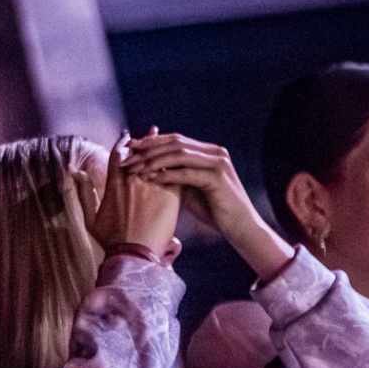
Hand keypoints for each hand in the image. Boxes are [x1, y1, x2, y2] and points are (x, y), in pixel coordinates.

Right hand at [82, 131, 182, 255]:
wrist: (135, 254)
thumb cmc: (111, 241)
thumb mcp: (90, 218)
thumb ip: (84, 193)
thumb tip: (76, 173)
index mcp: (115, 183)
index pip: (119, 154)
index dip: (124, 143)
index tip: (128, 136)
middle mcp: (134, 179)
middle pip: (142, 152)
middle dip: (147, 141)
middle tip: (154, 132)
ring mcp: (154, 185)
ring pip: (161, 159)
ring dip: (165, 149)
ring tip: (172, 141)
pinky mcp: (171, 194)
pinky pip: (176, 172)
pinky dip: (179, 164)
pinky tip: (185, 160)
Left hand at [130, 131, 295, 280]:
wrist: (241, 228)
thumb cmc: (215, 211)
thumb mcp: (191, 189)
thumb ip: (175, 176)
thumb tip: (150, 170)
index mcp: (209, 152)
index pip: (175, 140)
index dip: (152, 143)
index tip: (130, 149)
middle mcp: (215, 152)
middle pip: (175, 143)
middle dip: (149, 150)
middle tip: (127, 159)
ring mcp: (218, 163)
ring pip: (179, 154)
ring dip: (154, 160)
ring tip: (135, 169)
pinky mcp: (217, 178)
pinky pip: (186, 173)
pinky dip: (167, 175)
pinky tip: (151, 180)